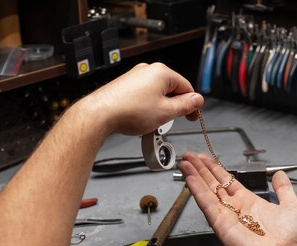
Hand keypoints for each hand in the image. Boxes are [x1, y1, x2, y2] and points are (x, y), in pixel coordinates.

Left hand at [73, 63, 203, 136]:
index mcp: (161, 72)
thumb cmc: (128, 111)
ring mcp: (135, 77)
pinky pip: (144, 96)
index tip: (193, 116)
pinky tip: (142, 119)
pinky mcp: (125, 86)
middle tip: (172, 121)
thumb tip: (197, 100)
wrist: (100, 114)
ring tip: (153, 123)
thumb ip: (185, 106)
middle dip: (174, 106)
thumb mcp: (166, 112)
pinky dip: (148, 108)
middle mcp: (148, 71)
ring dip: (161, 108)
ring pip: (157, 94)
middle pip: (172, 89)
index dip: (192, 104)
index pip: (186, 87)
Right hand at [179, 152, 296, 245]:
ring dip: (195, 177)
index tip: (205, 158)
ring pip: (207, 193)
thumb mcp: (290, 204)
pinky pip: (207, 205)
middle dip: (200, 170)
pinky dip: (198, 191)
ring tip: (185, 163)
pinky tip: (190, 179)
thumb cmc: (290, 239)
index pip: (227, 181)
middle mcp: (235, 209)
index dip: (215, 169)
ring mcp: (226, 217)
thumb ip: (283, 188)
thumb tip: (280, 174)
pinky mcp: (221, 225)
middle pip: (213, 185)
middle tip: (189, 156)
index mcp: (249, 202)